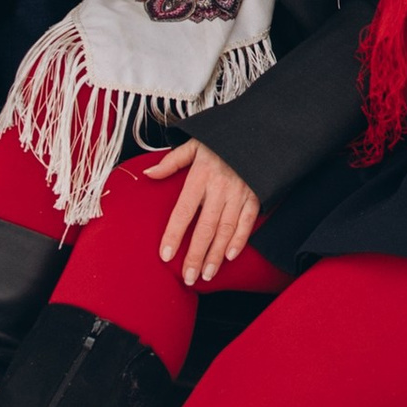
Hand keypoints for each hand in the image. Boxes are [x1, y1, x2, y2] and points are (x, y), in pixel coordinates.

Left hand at [140, 138, 262, 283]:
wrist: (258, 129)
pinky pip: (247, 222)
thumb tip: (148, 173)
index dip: (173, 234)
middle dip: (195, 255)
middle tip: (188, 278)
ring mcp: (239, 193)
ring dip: (215, 255)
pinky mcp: (256, 195)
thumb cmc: (222, 140)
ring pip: (225, 230)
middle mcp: (219, 187)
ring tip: (206, 274)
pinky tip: (230, 257)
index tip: (165, 255)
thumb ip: (172, 161)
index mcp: (200, 176)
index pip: (183, 211)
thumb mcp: (194, 144)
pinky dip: (240, 240)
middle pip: (204, 227)